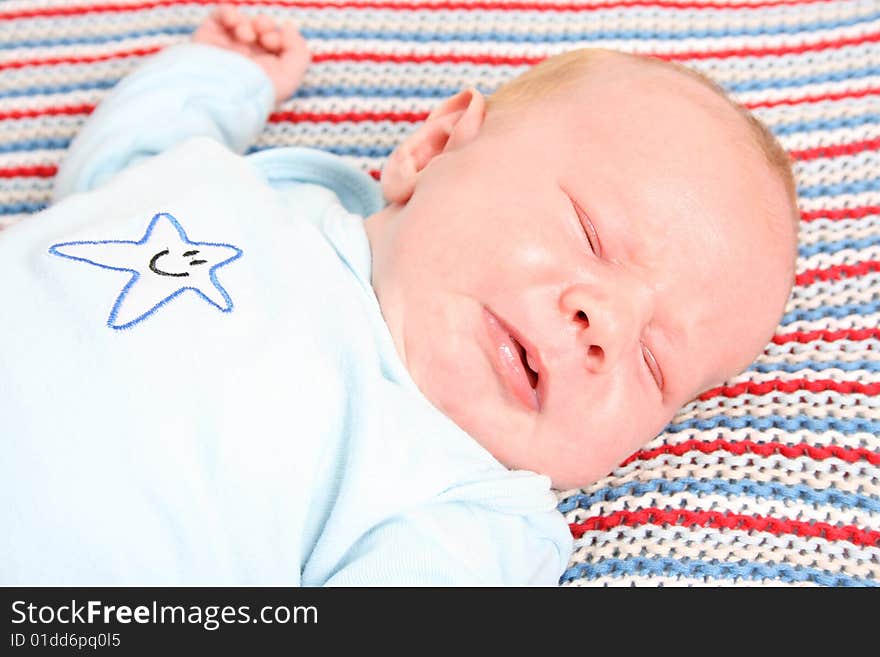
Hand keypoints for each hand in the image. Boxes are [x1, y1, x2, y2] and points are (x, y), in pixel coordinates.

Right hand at [192, 4, 310, 104]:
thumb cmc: (257, 89)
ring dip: (248, 23)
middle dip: (265, 25)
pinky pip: (219, 17)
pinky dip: (228, 13)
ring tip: (246, 35)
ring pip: (241, 23)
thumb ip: (298, 50)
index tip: (275, 43)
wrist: (223, 93)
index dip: (279, 37)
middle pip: (259, 30)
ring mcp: (225, 49)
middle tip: (263, 35)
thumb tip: (287, 27)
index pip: (276, 44)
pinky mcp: (207, 40)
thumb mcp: (291, 76)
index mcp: (264, 70)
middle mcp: (245, 60)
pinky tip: (233, 22)